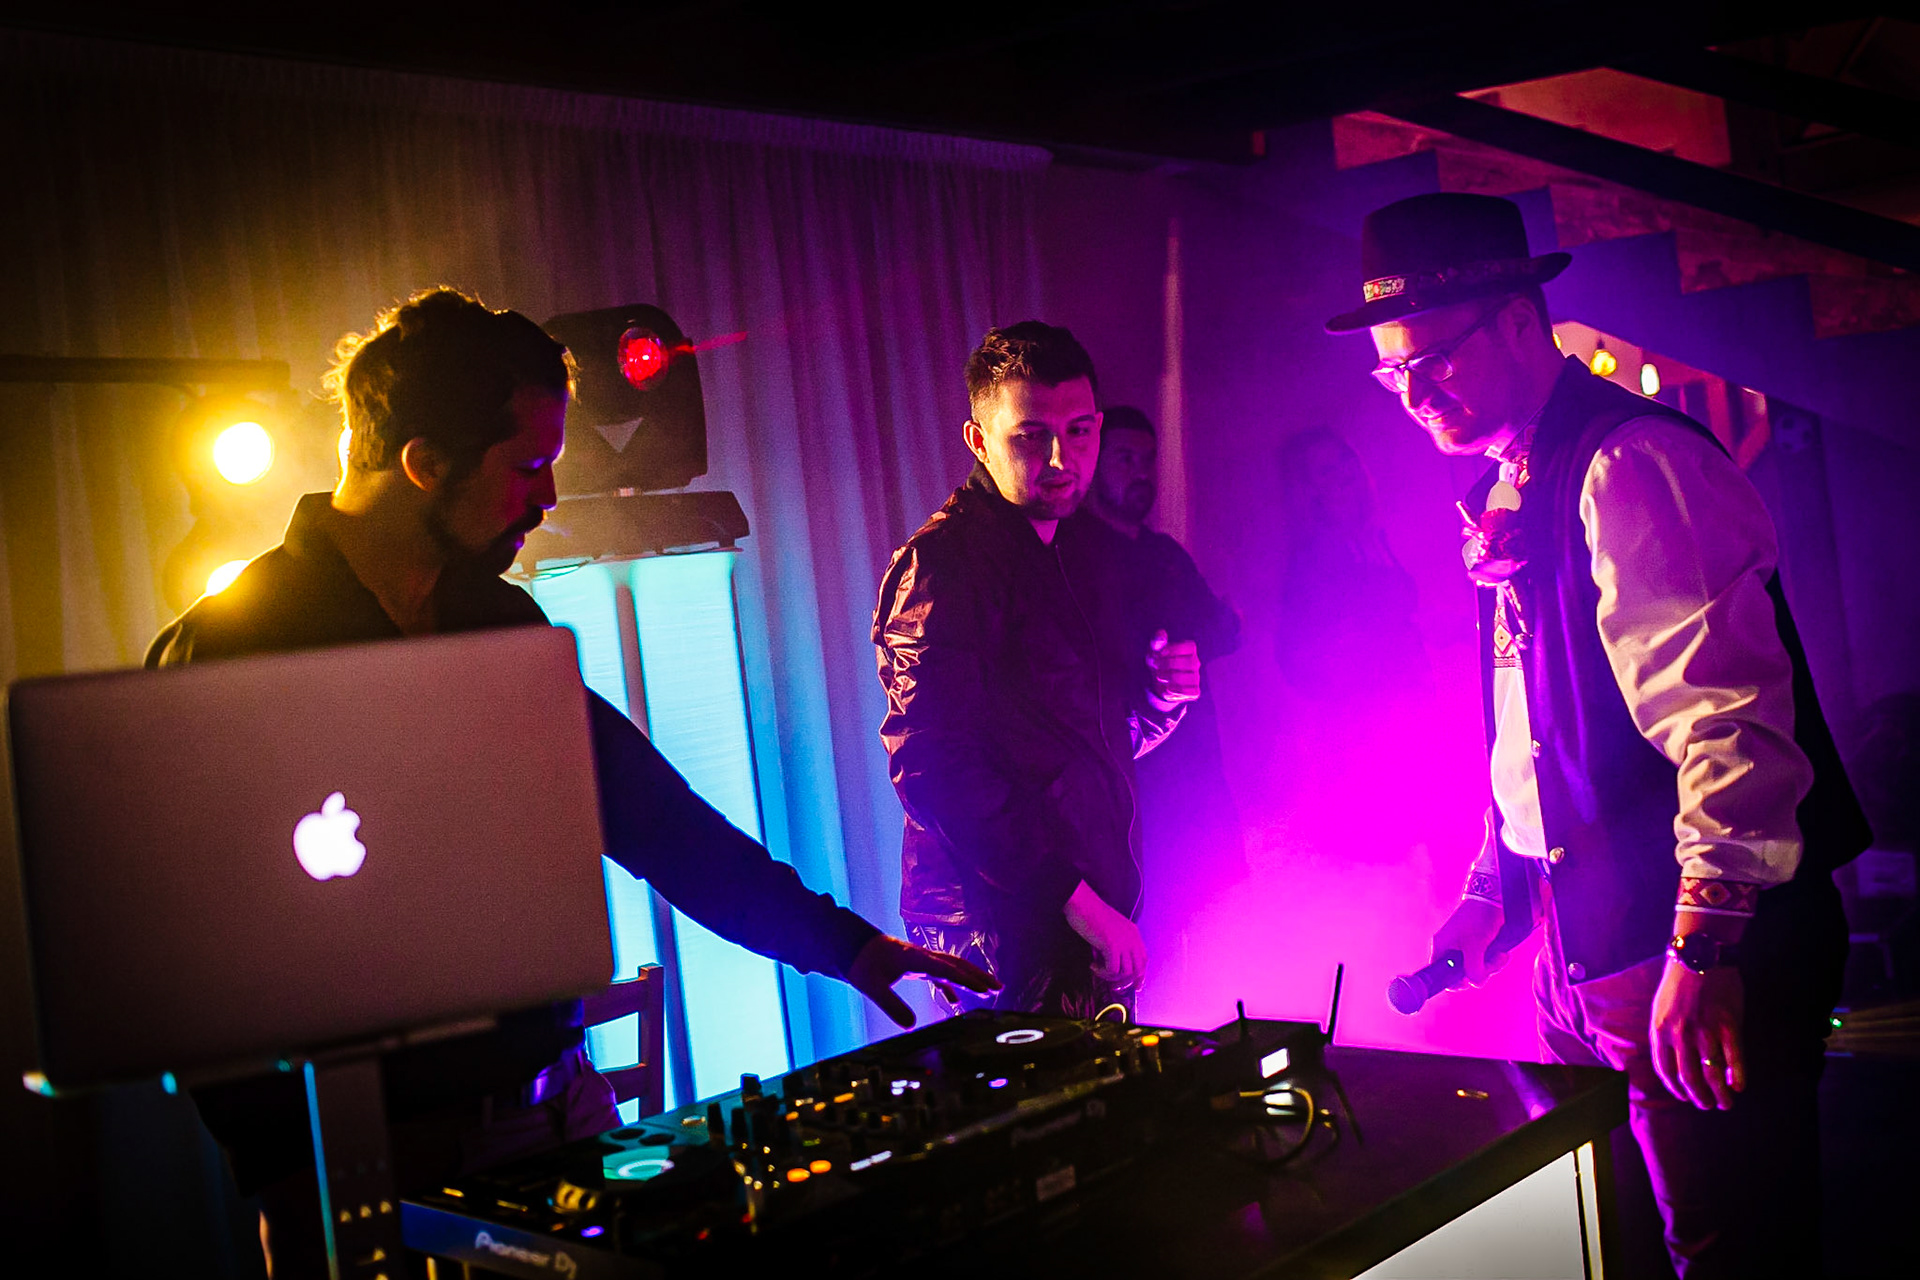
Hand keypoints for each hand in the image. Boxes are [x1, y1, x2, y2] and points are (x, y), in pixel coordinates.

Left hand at [846, 935, 999, 1028]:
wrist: (850, 946)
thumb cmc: (861, 963)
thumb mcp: (872, 987)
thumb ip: (891, 1005)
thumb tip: (910, 1026)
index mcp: (914, 958)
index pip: (945, 969)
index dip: (965, 980)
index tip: (983, 989)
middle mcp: (922, 956)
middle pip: (956, 964)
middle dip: (978, 976)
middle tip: (998, 988)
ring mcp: (920, 959)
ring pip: (951, 967)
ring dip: (970, 978)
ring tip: (989, 990)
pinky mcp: (915, 964)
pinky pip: (939, 974)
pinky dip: (950, 985)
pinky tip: (956, 1000)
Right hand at [1063, 880, 1147, 989]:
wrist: (1082, 903)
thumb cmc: (1091, 914)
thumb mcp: (1110, 928)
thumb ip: (1117, 942)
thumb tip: (1115, 964)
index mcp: (1133, 933)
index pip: (1143, 959)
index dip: (1140, 975)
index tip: (1135, 986)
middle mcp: (1132, 938)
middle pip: (1138, 969)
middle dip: (1126, 982)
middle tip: (1113, 986)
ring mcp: (1123, 942)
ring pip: (1125, 973)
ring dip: (1111, 977)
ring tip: (1098, 970)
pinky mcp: (1112, 946)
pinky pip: (1112, 970)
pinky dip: (1103, 972)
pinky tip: (1093, 965)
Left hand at [1145, 630, 1199, 711]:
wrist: (1157, 682)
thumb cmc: (1158, 661)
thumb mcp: (1154, 651)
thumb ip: (1157, 642)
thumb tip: (1161, 633)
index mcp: (1190, 650)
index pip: (1189, 647)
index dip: (1174, 650)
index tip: (1161, 653)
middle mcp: (1196, 662)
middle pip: (1190, 662)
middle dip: (1169, 664)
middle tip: (1157, 666)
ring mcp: (1196, 677)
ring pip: (1189, 678)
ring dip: (1169, 677)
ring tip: (1160, 676)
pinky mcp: (1194, 691)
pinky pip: (1188, 691)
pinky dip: (1175, 690)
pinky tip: (1167, 687)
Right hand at [1431, 897, 1508, 987]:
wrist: (1492, 898)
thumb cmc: (1478, 920)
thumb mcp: (1475, 948)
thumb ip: (1473, 969)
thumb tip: (1476, 983)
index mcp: (1441, 948)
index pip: (1440, 975)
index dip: (1454, 982)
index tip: (1469, 981)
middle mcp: (1450, 948)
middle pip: (1462, 973)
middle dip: (1481, 971)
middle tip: (1492, 963)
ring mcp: (1463, 945)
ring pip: (1476, 966)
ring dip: (1491, 964)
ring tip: (1501, 955)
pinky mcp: (1475, 942)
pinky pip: (1483, 958)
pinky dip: (1493, 958)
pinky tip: (1502, 952)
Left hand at [1651, 959, 1744, 1110]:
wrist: (1700, 956)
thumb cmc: (1679, 982)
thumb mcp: (1660, 1008)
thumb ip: (1664, 1033)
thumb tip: (1671, 1061)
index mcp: (1660, 1030)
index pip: (1665, 1071)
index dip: (1676, 1089)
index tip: (1686, 1097)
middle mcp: (1680, 1034)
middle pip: (1689, 1078)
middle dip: (1699, 1098)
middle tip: (1708, 1106)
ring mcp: (1705, 1030)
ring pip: (1712, 1074)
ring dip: (1720, 1094)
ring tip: (1726, 1103)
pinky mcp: (1728, 1024)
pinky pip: (1734, 1058)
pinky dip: (1738, 1077)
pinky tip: (1740, 1087)